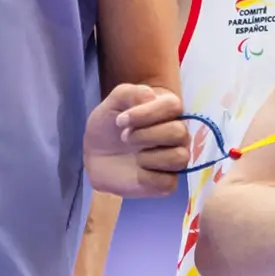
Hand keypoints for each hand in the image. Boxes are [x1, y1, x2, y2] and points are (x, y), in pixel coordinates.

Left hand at [85, 84, 203, 195]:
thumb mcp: (111, 103)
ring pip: (180, 158)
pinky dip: (147, 177)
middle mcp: (176, 135)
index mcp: (167, 112)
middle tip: (124, 137)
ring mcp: (174, 160)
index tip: (120, 120)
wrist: (95, 155)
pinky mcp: (167, 182)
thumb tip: (151, 98)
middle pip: (179, 132)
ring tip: (133, 155)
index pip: (173, 106)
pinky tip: (136, 171)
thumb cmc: (108, 127)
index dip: (147, 113)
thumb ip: (129, 93)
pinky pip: (168, 182)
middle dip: (145, 135)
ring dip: (149, 156)